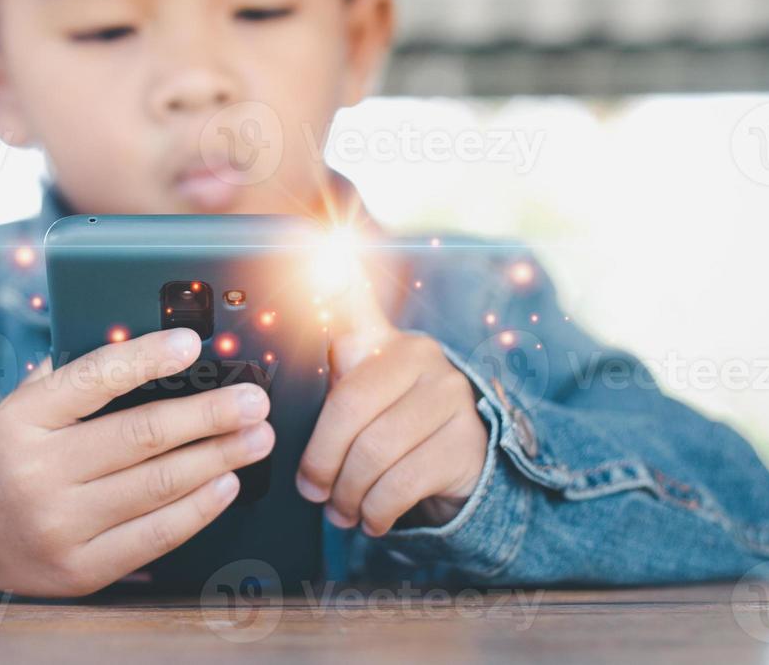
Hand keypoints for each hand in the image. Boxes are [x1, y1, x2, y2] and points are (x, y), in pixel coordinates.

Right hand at [0, 327, 272, 595]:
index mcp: (24, 418)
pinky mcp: (81, 569)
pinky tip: (225, 483)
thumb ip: (75, 377)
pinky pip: (154, 535)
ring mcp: (59, 525)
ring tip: (256, 438)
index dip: (148, 357)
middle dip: (211, 415)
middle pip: (142, 434)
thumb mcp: (23, 406)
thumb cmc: (10, 454)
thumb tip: (151, 347)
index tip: (193, 344)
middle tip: (254, 401)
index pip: (95, 378)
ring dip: (219, 458)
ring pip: (157, 485)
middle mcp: (40, 471)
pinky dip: (199, 508)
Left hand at [296, 280, 486, 535]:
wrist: (465, 463)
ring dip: (348, 494)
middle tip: (313, 489)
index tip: (318, 252)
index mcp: (382, 340)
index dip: (337, 280)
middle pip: (348, 408)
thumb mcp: (363, 392)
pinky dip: (376, 511)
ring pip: (373, 453)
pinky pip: (400, 483)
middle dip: (321, 461)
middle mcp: (419, 357)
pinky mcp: (467, 442)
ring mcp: (449, 398)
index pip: (355, 302)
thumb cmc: (394, 424)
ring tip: (342, 508)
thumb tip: (301, 314)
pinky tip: (372, 516)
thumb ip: (334, 366)